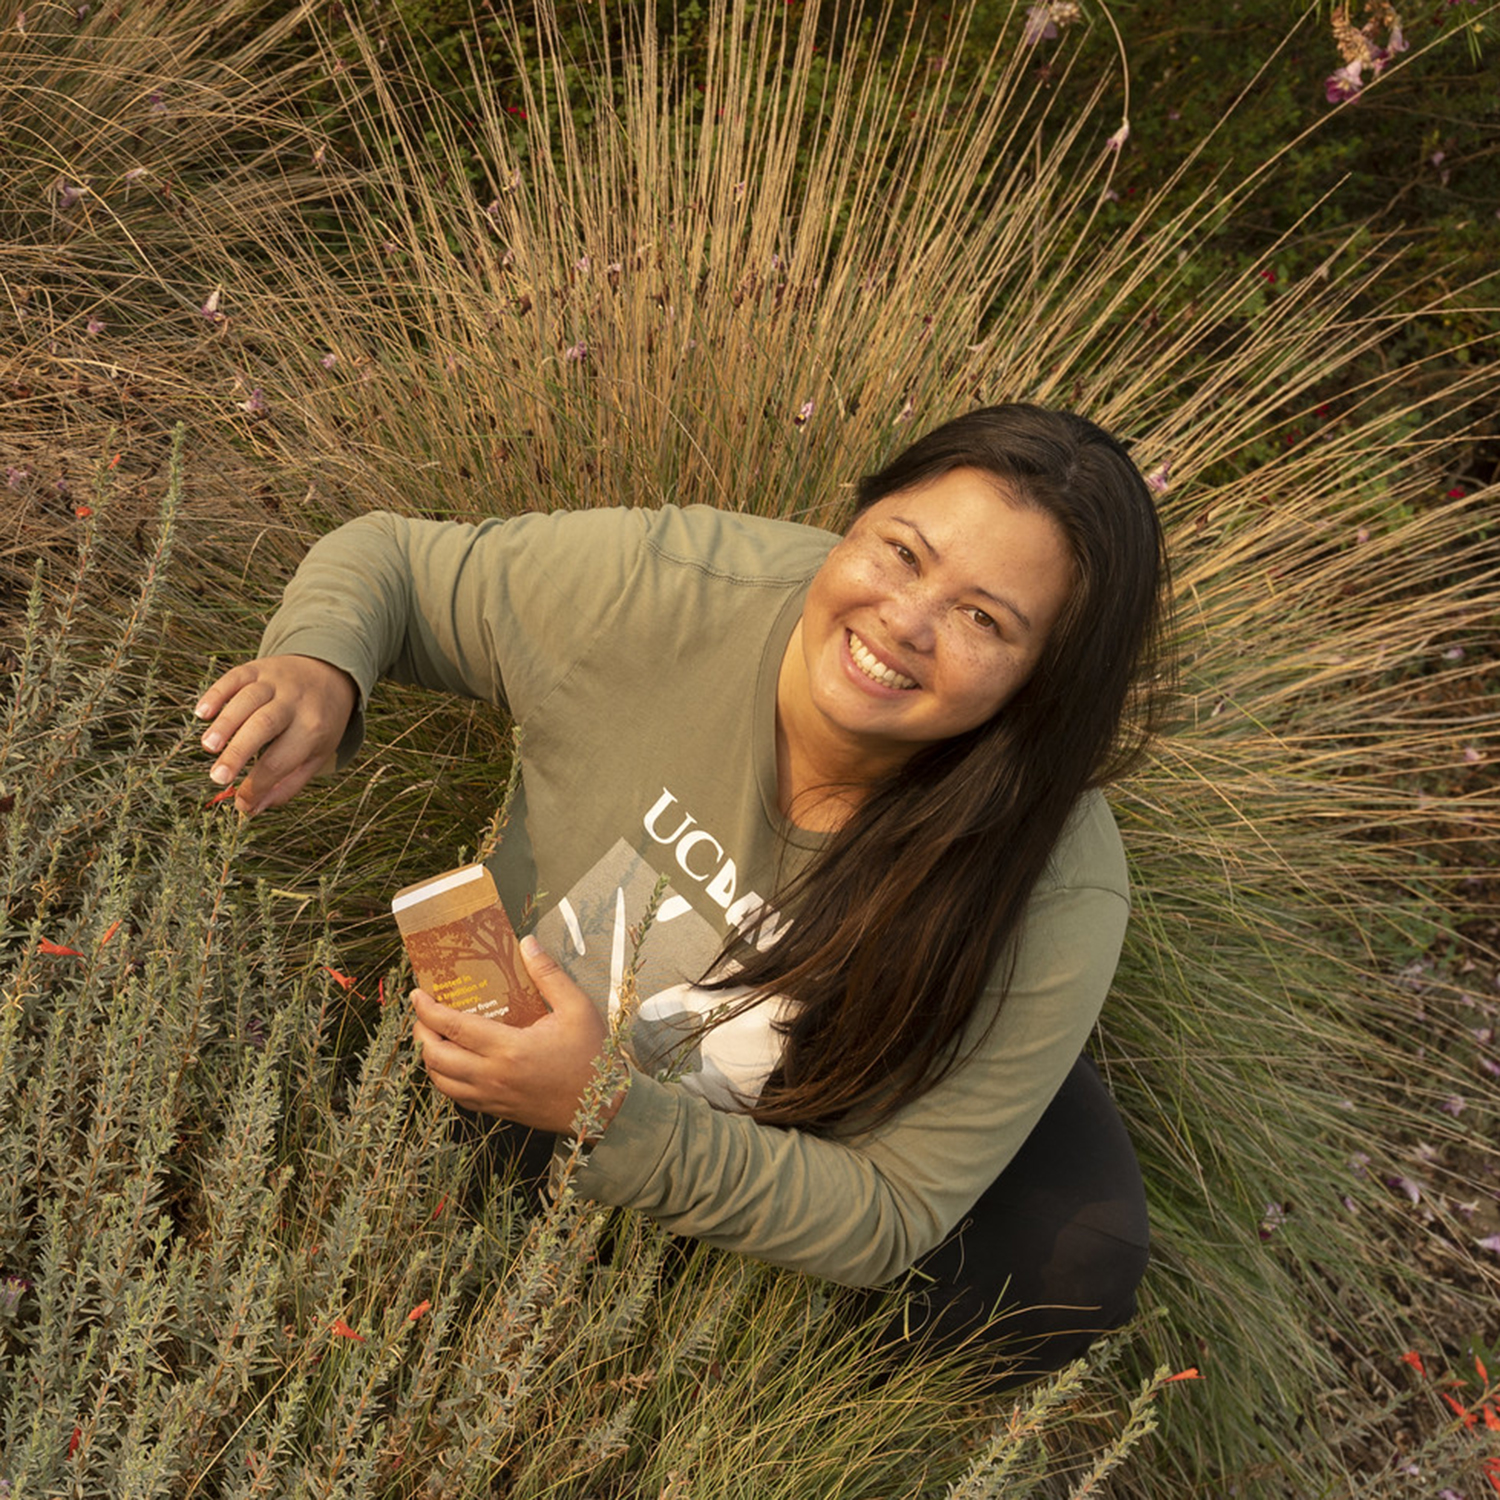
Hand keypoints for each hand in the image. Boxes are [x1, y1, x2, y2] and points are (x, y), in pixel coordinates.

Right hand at [195, 655, 356, 813]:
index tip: (241, 802)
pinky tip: (202, 713)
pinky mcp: (257, 668)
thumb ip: (287, 784)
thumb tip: (250, 809)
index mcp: (313, 729)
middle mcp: (295, 702)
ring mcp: (275, 682)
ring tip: (208, 747)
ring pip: (248, 699)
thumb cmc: (319, 724)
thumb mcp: (317, 755)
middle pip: (265, 725)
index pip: (281, 760)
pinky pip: (235, 677)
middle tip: (217, 777)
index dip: (259, 783)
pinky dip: (217, 693)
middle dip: (239, 751)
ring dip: (226, 723)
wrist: (329, 673)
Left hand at [411, 936, 624, 1137]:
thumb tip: (527, 942)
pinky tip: (453, 1063)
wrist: (603, 1106)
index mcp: (509, 1049)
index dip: (427, 1010)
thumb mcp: (577, 1008)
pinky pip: (457, 1097)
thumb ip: (549, 974)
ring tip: (433, 1036)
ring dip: (429, 1057)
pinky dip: (445, 1079)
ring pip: (441, 1081)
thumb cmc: (591, 1056)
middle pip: (436, 1056)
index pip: (453, 1027)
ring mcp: (492, 1097)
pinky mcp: (496, 1111)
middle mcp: (493, 1076)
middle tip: (423, 1014)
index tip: (417, 993)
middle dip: (420, 1032)